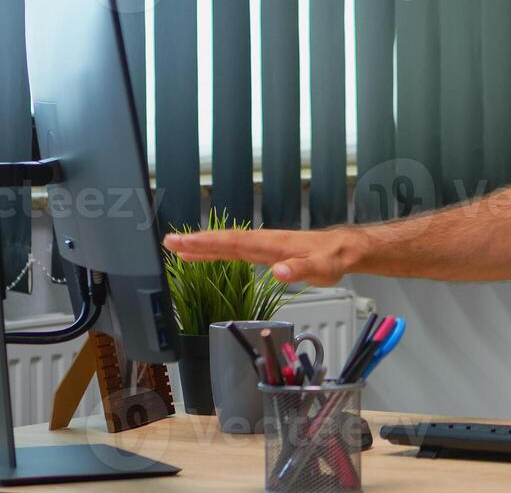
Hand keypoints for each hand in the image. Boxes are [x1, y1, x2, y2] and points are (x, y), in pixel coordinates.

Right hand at [164, 228, 349, 285]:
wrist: (341, 249)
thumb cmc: (332, 258)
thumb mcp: (320, 268)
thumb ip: (299, 270)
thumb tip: (278, 271)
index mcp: (270, 243)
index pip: (233, 242)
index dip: (207, 242)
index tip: (185, 242)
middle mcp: (262, 242)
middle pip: (223, 241)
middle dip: (195, 242)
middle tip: (169, 242)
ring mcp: (261, 246)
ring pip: (225, 245)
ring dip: (201, 246)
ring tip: (176, 247)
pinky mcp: (263, 252)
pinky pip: (233, 250)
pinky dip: (215, 252)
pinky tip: (202, 256)